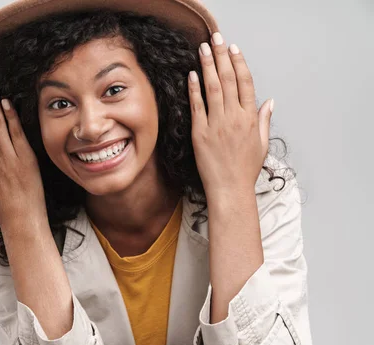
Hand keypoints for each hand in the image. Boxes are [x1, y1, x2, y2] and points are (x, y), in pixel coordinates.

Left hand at [188, 32, 273, 199]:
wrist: (230, 189)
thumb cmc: (245, 170)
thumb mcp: (262, 144)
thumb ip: (264, 120)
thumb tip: (269, 101)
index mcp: (250, 118)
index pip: (245, 83)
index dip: (238, 63)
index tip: (233, 49)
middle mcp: (234, 118)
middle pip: (228, 80)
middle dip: (221, 56)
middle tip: (215, 38)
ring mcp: (216, 125)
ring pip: (212, 89)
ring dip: (207, 66)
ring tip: (202, 49)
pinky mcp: (200, 134)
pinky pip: (196, 107)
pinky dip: (194, 90)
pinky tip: (191, 74)